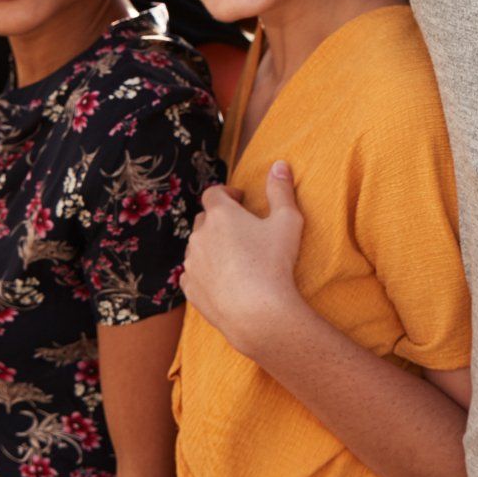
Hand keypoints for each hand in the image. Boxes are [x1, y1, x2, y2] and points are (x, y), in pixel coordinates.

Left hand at [180, 161, 304, 358]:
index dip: (227, 194)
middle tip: (241, 229)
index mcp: (220, 214)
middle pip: (203, 219)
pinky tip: (224, 279)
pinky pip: (193, 273)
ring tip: (234, 257)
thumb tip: (279, 164)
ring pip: (197, 247)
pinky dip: (205, 271)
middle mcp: (199, 235)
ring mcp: (191, 262)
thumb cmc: (275, 263)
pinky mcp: (189, 287)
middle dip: (219, 220)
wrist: (257, 312)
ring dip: (211, 246)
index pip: (213, 193)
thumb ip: (282, 190)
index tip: (241, 200)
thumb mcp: (288, 221)